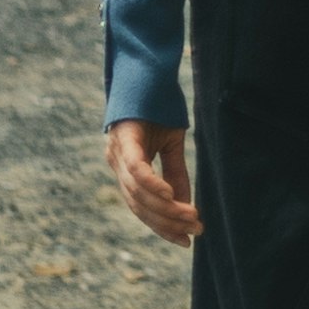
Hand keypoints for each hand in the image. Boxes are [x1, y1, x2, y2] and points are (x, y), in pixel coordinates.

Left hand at [108, 117, 199, 246]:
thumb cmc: (159, 105)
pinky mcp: (124, 137)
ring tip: (190, 218)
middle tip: (193, 232)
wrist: (148, 68)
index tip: (185, 241)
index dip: (161, 226)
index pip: (141, 206)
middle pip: (139, 204)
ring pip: (138, 192)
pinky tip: (170, 197)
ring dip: (166, 209)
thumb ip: (174, 174)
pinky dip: (152, 185)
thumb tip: (183, 205)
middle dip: (166, 223)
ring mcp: (117, 151)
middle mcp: (115, 162)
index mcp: (125, 166)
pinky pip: (137, 169)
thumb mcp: (170, 143)